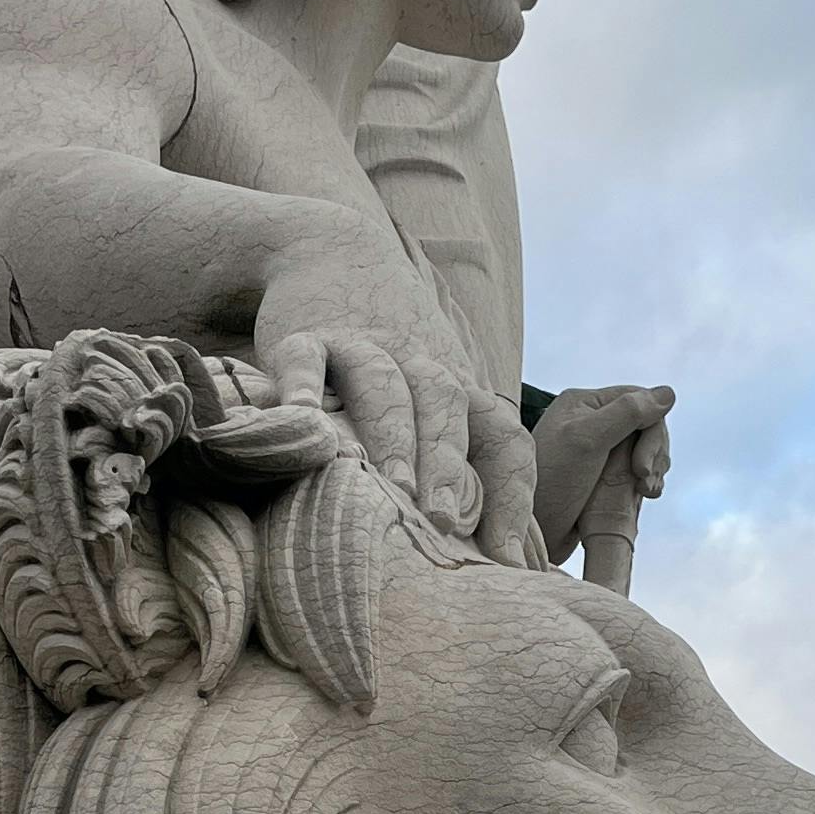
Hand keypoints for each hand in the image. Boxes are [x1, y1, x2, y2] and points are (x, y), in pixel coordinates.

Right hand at [252, 259, 537, 558]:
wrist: (330, 253)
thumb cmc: (390, 357)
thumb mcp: (432, 399)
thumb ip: (461, 463)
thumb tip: (504, 558)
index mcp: (459, 392)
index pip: (503, 440)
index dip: (512, 496)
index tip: (508, 560)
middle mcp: (419, 365)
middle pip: (446, 410)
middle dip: (449, 468)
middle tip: (450, 522)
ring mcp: (361, 346)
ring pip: (386, 386)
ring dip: (393, 435)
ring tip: (392, 487)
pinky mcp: (303, 333)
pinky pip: (305, 359)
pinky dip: (303, 386)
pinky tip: (301, 420)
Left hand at [531, 384, 673, 572]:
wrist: (530, 530)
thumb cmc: (550, 483)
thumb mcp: (587, 441)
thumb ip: (627, 413)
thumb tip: (669, 394)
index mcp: (586, 404)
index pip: (640, 401)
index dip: (652, 431)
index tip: (641, 466)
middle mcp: (593, 423)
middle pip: (647, 427)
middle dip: (654, 454)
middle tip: (643, 483)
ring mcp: (600, 452)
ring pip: (646, 451)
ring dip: (654, 471)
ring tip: (644, 492)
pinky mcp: (604, 478)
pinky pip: (638, 474)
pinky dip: (646, 484)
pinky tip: (641, 497)